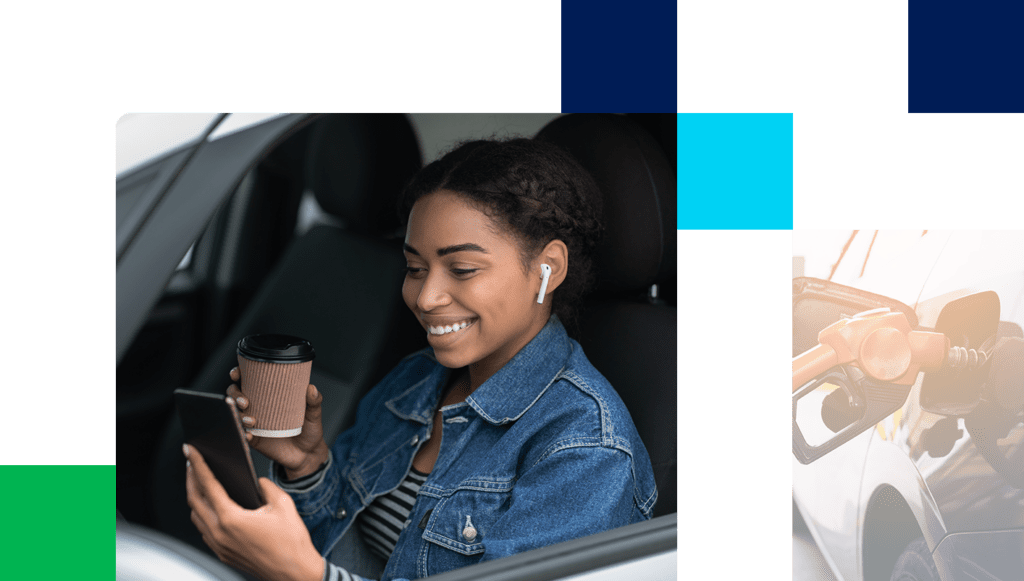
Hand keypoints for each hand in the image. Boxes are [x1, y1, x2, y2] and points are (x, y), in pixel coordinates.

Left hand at [184, 443, 324, 580]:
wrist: (295, 573)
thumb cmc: (291, 544)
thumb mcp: (284, 505)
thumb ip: (267, 488)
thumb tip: (258, 482)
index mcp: (232, 519)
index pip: (208, 485)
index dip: (198, 465)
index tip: (191, 452)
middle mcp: (220, 534)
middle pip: (194, 501)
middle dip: (191, 479)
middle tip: (192, 463)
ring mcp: (220, 546)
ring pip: (196, 517)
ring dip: (195, 498)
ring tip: (200, 484)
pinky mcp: (224, 554)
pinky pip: (204, 531)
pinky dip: (203, 515)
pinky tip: (212, 509)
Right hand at [228, 366, 328, 477]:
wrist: (307, 455)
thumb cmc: (309, 430)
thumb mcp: (313, 414)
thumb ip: (314, 402)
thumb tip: (311, 388)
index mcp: (271, 395)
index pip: (250, 379)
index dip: (239, 374)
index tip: (237, 373)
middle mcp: (259, 406)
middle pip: (236, 394)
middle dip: (235, 394)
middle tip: (245, 401)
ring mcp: (255, 422)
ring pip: (236, 413)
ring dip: (238, 415)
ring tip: (251, 420)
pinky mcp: (254, 439)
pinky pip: (242, 434)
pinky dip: (242, 433)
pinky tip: (249, 434)